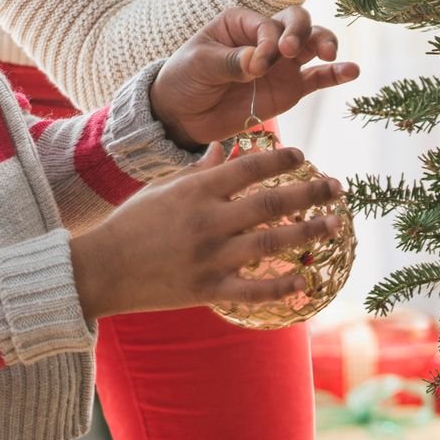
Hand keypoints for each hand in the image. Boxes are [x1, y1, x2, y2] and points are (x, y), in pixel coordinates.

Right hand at [68, 139, 345, 320]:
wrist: (102, 270)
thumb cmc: (133, 223)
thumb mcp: (164, 188)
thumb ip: (199, 171)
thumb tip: (225, 148)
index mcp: (196, 191)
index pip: (249, 168)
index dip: (281, 160)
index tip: (302, 156)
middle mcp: (208, 221)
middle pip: (271, 204)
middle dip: (310, 193)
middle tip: (337, 187)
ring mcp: (211, 258)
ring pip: (272, 244)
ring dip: (308, 233)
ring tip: (335, 224)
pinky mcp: (209, 290)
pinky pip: (254, 290)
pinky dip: (283, 286)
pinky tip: (307, 279)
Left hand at [150, 5, 357, 148]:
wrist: (182, 114)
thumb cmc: (185, 78)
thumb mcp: (199, 65)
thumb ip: (231, 62)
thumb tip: (258, 63)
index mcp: (242, 22)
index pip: (267, 25)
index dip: (268, 42)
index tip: (254, 65)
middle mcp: (267, 37)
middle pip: (297, 23)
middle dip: (300, 33)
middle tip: (290, 51)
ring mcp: (282, 63)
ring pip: (313, 45)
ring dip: (325, 44)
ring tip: (329, 55)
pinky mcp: (289, 89)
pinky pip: (317, 78)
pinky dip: (335, 74)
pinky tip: (352, 71)